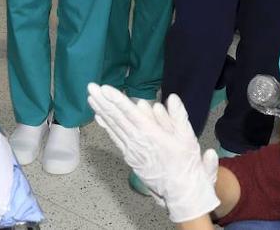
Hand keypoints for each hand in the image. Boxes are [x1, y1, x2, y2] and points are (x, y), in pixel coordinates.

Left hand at [88, 84, 220, 222]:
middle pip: (117, 118)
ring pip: (114, 127)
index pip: (131, 113)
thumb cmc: (186, 164)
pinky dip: (106, 126)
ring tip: (91, 98)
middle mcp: (137, 141)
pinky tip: (99, 118)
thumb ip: (179, 117)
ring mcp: (131, 150)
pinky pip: (115, 138)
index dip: (117, 100)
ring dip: (102, 111)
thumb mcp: (189, 138)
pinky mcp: (129, 157)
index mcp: (152, 135)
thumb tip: (171, 98)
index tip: (104, 88)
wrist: (180, 192)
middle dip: (103, 102)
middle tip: (91, 87)